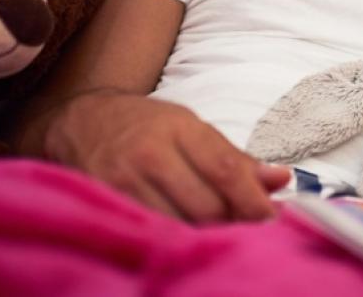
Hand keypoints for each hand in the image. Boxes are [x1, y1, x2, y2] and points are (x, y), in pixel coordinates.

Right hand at [43, 90, 289, 221]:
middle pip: (205, 206)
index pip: (225, 170)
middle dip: (230, 223)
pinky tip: (181, 238)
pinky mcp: (105, 203)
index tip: (271, 219)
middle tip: (243, 229)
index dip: (253, 201)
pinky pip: (148, 232)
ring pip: (177, 225)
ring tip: (213, 233)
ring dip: (202, 235)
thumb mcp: (192, 128)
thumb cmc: (146, 126)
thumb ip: (235, 159)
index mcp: (179, 128)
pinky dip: (171, 239)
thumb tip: (281, 180)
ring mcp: (123, 182)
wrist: (81, 123)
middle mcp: (150, 154)